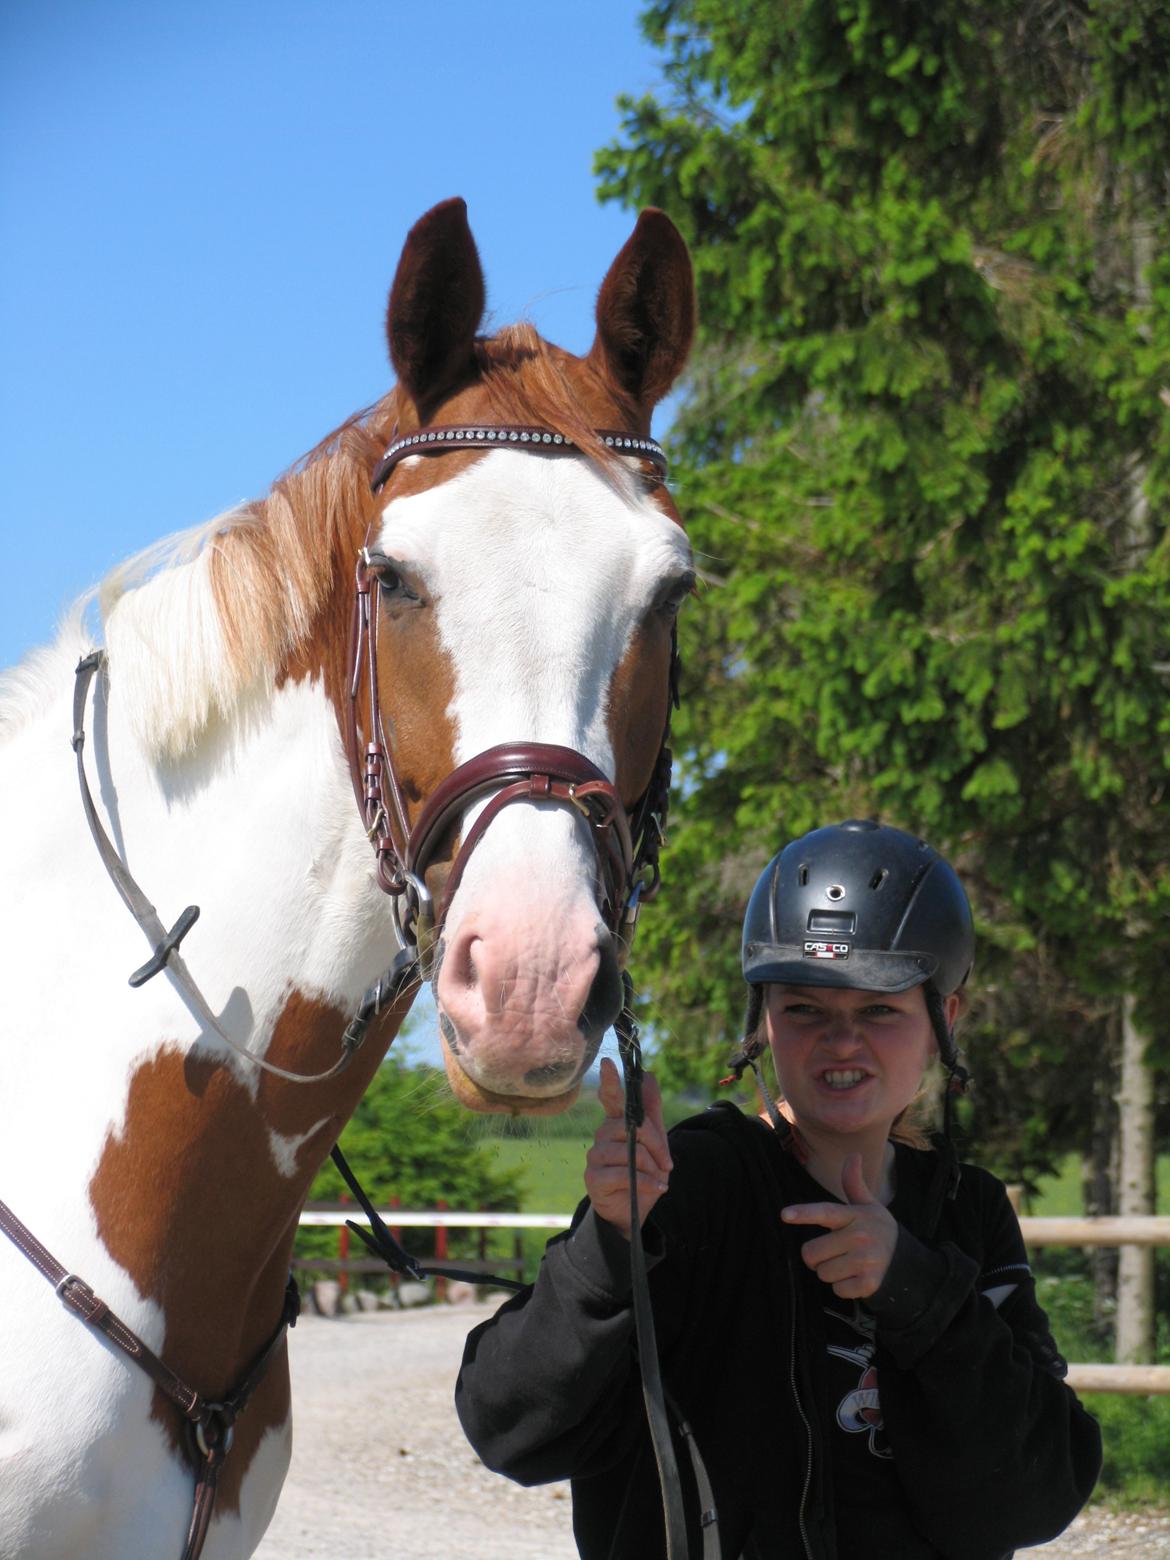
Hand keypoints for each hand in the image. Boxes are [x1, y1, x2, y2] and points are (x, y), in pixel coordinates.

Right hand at [584, 1057, 671, 1238]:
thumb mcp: (655, 1143)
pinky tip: (657, 1188)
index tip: (608, 1064)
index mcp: (616, 1122)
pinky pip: (623, 1174)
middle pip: (631, 1126)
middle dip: (655, 1144)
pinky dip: (646, 1182)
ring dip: (650, 1166)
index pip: (611, 1097)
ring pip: (628, 1151)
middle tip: (667, 1163)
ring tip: (659, 1179)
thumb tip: (648, 1076)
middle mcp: (602, 1135)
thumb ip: (651, 1111)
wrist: (633, 1211)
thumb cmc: (643, 1173)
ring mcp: (595, 1156)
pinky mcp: (593, 1178)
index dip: (610, 1081)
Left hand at [780, 1153, 898, 1299]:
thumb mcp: (867, 1205)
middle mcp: (860, 1237)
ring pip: (823, 1273)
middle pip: (812, 1252)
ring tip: (847, 1264)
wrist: (905, 1260)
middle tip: (833, 1252)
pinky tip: (856, 1277)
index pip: (825, 1212)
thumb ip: (853, 1182)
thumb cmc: (876, 1229)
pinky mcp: (869, 1284)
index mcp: (855, 1215)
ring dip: (830, 1272)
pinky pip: (837, 1290)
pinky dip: (843, 1287)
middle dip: (816, 1256)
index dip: (804, 1213)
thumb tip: (853, 1154)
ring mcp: (866, 1261)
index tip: (785, 1215)